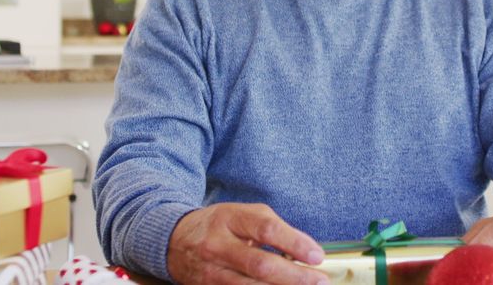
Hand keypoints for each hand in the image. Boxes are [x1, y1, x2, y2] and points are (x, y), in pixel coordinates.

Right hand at [167, 203, 329, 284]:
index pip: (266, 229)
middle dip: (294, 276)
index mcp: (229, 218)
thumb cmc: (217, 226)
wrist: (173, 241)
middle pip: (260, 265)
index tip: (316, 255)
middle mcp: (217, 245)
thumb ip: (271, 229)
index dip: (294, 243)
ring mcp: (210, 272)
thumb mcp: (241, 215)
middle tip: (319, 281)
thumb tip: (305, 249)